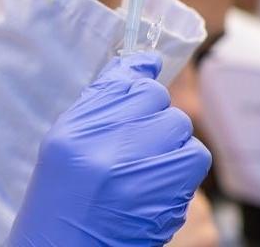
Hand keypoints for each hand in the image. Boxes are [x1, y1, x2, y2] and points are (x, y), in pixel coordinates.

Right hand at [9, 52, 211, 245]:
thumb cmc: (64, 198)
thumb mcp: (64, 144)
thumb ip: (102, 101)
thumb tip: (144, 60)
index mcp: (76, 135)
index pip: (127, 82)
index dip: (140, 80)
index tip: (144, 80)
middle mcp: (107, 152)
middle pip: (156, 100)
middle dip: (152, 115)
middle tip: (136, 140)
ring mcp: (141, 175)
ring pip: (179, 126)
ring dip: (169, 140)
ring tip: (147, 162)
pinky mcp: (170, 197)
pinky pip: (195, 157)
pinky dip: (183, 163)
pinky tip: (163, 177)